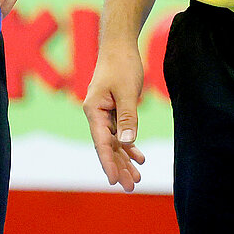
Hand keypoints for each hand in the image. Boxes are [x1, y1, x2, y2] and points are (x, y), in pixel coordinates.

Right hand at [83, 43, 146, 191]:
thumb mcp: (126, 91)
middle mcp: (96, 116)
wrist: (119, 46)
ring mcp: (105, 115)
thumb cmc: (121, 65)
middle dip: (119, 168)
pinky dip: (129, 146)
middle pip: (107, 147)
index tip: (113, 181)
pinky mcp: (114, 111)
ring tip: (137, 179)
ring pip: (114, 144)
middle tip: (131, 187)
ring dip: (125, 160)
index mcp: (94, 111)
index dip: (108, 163)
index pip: (101, 143)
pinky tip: (139, 158)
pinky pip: (120, 134)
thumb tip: (127, 143)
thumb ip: (127, 117)